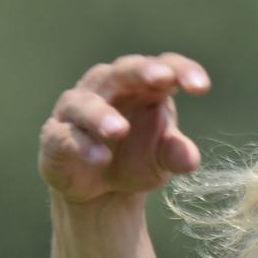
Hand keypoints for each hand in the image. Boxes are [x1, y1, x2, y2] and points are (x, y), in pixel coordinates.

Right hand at [39, 53, 210, 202]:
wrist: (101, 190)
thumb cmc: (137, 159)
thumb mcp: (162, 160)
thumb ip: (175, 154)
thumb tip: (190, 159)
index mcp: (145, 87)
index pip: (165, 67)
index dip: (182, 71)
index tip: (202, 87)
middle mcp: (110, 88)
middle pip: (124, 71)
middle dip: (142, 72)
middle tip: (161, 78)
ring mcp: (79, 109)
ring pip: (87, 102)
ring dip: (102, 115)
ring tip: (119, 130)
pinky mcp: (55, 136)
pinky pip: (66, 136)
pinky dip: (82, 144)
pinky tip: (100, 157)